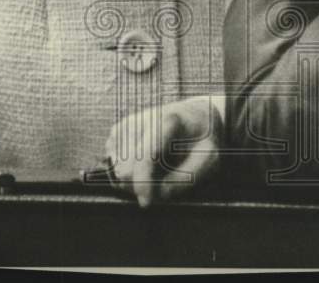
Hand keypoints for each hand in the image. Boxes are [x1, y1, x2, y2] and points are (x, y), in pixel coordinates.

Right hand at [106, 95, 222, 207]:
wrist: (194, 115)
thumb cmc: (203, 139)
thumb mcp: (207, 159)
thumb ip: (183, 179)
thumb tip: (153, 196)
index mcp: (169, 121)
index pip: (145, 156)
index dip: (143, 183)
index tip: (146, 203)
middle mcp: (142, 118)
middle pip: (125, 168)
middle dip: (140, 184)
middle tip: (161, 184)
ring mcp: (127, 124)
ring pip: (116, 169)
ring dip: (134, 180)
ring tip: (157, 171)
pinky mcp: (118, 131)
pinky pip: (111, 164)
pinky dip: (127, 172)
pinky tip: (146, 165)